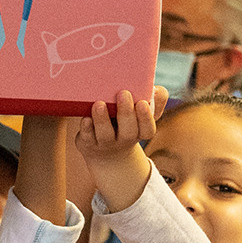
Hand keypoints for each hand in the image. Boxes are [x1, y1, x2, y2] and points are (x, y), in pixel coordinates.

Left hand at [74, 90, 163, 211]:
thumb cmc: (128, 123)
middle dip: (126, 113)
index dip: (146, 118)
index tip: (142, 102)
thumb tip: (155, 89)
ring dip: (102, 120)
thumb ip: (155, 101)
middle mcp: (124, 140)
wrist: (106, 153)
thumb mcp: (144, 114)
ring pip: (105, 135)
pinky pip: (87, 137)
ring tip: (99, 104)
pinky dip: (86, 128)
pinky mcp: (88, 143)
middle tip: (123, 93)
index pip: (147, 129)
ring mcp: (105, 143)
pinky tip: (86, 118)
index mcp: (140, 132)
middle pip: (128, 132)